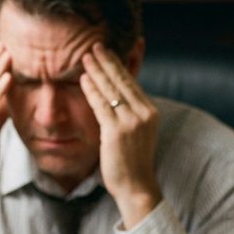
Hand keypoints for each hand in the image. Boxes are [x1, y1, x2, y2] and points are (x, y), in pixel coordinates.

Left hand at [80, 43, 161, 229]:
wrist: (136, 188)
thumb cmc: (132, 163)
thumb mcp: (137, 134)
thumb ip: (130, 115)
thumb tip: (118, 98)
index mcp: (150, 112)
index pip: (132, 83)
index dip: (118, 65)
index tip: (106, 52)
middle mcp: (144, 113)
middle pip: (122, 80)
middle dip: (107, 61)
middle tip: (94, 45)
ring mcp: (132, 122)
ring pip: (111, 89)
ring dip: (96, 70)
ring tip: (85, 56)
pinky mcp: (117, 131)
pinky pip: (101, 105)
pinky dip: (91, 90)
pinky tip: (83, 78)